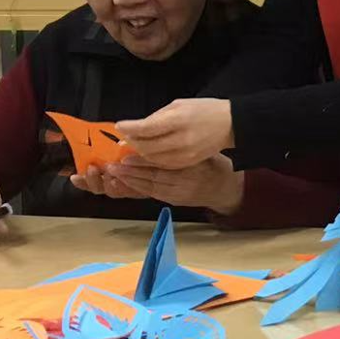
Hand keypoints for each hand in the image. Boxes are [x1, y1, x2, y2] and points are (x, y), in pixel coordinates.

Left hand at [70, 155, 244, 215]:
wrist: (226, 188)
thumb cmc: (214, 164)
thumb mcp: (204, 150)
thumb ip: (183, 147)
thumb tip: (158, 137)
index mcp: (192, 167)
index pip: (163, 164)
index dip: (143, 160)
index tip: (127, 154)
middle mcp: (185, 183)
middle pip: (153, 177)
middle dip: (131, 172)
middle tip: (114, 165)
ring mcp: (180, 194)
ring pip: (151, 187)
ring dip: (131, 181)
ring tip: (115, 174)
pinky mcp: (176, 201)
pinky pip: (155, 194)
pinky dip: (140, 189)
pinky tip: (128, 183)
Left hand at [116, 99, 233, 169]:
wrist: (230, 125)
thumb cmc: (204, 110)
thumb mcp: (179, 105)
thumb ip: (156, 117)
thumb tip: (135, 128)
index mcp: (179, 120)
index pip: (146, 127)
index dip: (129, 128)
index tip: (119, 126)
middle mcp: (181, 140)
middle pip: (146, 147)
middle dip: (131, 144)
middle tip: (123, 140)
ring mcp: (185, 155)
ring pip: (152, 160)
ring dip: (139, 156)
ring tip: (130, 152)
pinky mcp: (187, 164)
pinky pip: (163, 166)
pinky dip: (151, 163)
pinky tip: (146, 158)